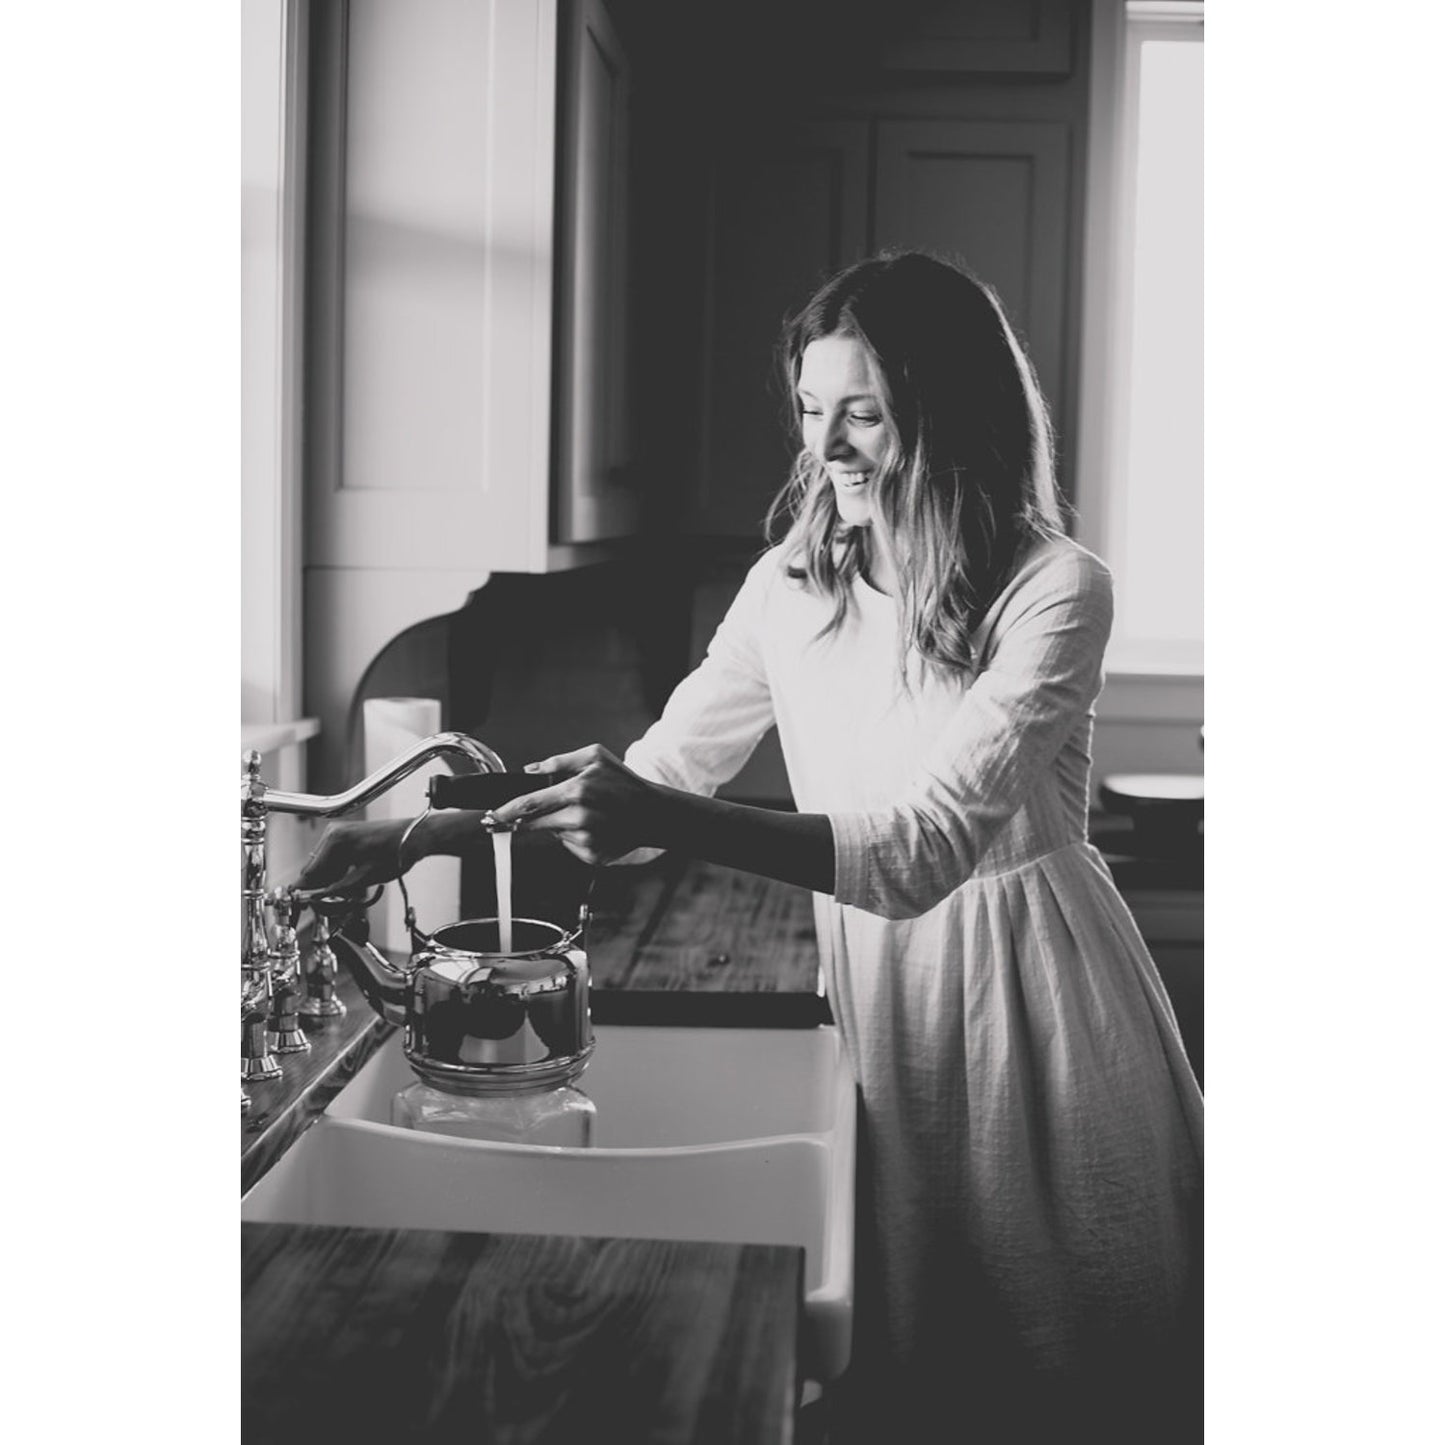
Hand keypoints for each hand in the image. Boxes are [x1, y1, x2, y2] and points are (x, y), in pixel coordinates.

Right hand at [291, 817, 412, 894]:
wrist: (417, 836)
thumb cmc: (398, 850)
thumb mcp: (366, 877)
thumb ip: (338, 889)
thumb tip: (318, 897)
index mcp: (335, 840)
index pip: (310, 871)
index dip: (307, 891)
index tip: (304, 905)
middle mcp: (334, 833)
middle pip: (316, 869)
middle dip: (322, 888)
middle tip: (331, 904)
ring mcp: (340, 833)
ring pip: (325, 866)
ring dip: (332, 881)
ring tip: (348, 894)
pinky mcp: (348, 837)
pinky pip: (335, 860)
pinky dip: (340, 873)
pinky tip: (352, 882)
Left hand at [489, 744, 656, 865]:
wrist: (653, 813)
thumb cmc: (624, 782)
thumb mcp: (595, 757)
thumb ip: (558, 761)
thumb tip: (529, 770)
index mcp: (577, 791)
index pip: (530, 804)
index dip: (505, 812)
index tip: (490, 817)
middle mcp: (580, 818)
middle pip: (535, 824)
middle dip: (525, 820)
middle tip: (523, 816)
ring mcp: (586, 840)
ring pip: (553, 834)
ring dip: (557, 825)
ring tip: (585, 813)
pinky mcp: (592, 855)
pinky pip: (569, 847)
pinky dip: (574, 837)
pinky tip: (593, 827)